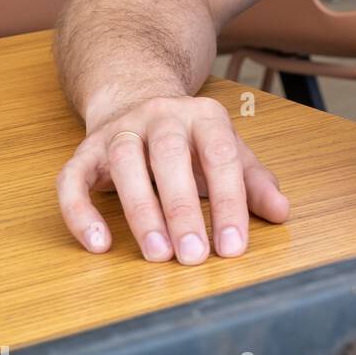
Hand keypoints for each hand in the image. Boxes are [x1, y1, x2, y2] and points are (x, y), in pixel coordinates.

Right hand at [56, 95, 288, 264]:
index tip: (232, 247)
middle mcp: (160, 114)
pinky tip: (99, 245)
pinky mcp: (85, 150)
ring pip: (124, 161)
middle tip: (193, 255)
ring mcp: (120, 129)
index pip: (220, 155)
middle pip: (169, 155)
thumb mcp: (228, 153)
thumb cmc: (190, 142)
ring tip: (157, 254)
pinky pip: (73, 178)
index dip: (228, 201)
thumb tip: (282, 212)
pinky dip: (81, 212)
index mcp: (203, 115)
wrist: (136, 99)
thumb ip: (253, 182)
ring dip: (140, 210)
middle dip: (182, 207)